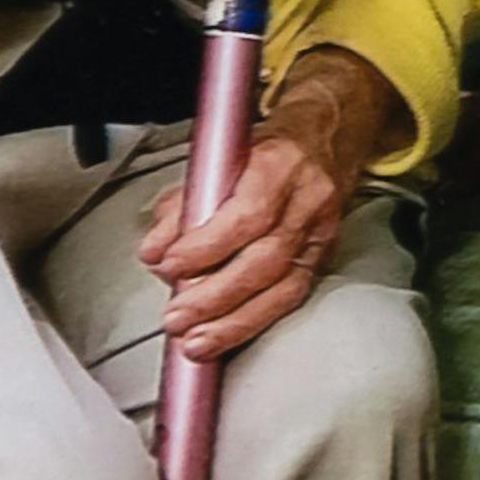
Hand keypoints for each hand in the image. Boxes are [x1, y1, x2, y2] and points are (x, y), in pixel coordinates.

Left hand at [137, 49, 404, 356]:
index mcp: (279, 163)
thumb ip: (183, 204)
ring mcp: (321, 231)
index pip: (248, 212)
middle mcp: (308, 198)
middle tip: (176, 317)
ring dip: (233, 321)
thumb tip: (155, 250)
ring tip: (195, 342)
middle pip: (266, 258)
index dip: (207, 245)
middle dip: (215, 295)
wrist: (325, 137)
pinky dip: (256, 320)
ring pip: (282, 286)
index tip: (170, 265)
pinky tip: (226, 336)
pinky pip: (292, 297)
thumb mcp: (219, 158)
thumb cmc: (266, 148)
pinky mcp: (323, 256)